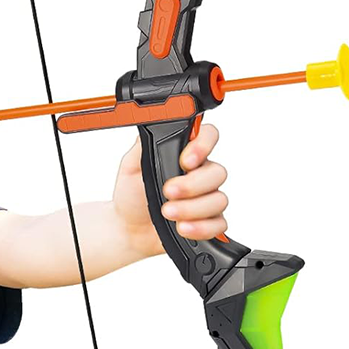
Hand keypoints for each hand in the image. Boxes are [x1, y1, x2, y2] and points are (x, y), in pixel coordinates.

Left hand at [113, 121, 228, 254]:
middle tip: (168, 191)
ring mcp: (207, 199)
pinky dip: (201, 227)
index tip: (186, 160)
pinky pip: (219, 224)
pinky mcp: (208, 222)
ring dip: (192, 208)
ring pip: (219, 199)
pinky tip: (182, 227)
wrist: (128, 228)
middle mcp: (200, 174)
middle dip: (192, 184)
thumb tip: (155, 121)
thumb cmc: (131, 194)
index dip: (203, 146)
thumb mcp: (130, 164)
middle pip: (218, 172)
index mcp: (185, 154)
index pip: (208, 137)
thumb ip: (145, 143)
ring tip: (167, 212)